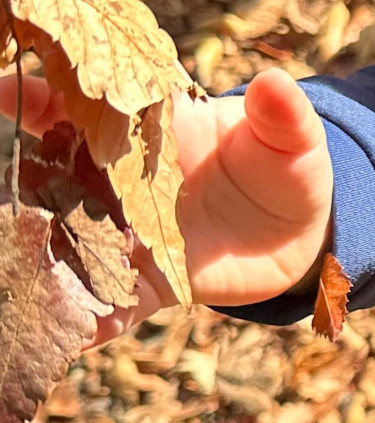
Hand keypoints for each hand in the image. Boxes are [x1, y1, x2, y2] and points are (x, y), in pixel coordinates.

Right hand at [0, 67, 333, 345]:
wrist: (298, 229)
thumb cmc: (283, 165)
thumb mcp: (291, 136)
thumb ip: (282, 113)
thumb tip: (276, 84)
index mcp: (147, 131)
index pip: (80, 105)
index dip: (37, 98)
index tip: (2, 94)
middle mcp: (120, 183)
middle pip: (52, 179)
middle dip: (16, 186)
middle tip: (0, 204)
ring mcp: (128, 236)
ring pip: (66, 246)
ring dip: (35, 259)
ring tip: (14, 272)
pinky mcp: (147, 285)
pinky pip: (107, 307)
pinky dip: (85, 325)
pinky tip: (63, 338)